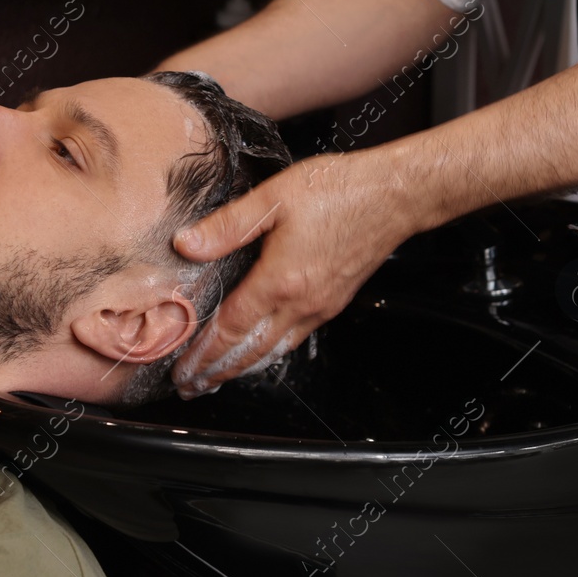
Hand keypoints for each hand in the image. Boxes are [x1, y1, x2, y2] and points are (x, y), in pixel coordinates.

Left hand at [169, 148, 418, 397]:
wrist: (395, 195)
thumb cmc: (339, 189)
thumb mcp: (274, 197)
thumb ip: (228, 225)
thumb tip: (186, 244)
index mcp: (280, 280)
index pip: (231, 328)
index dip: (203, 352)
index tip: (182, 370)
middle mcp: (301, 302)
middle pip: (251, 351)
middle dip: (218, 372)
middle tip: (191, 387)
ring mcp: (321, 305)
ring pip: (275, 350)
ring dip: (244, 368)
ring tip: (219, 379)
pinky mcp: (336, 301)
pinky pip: (297, 338)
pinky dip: (272, 353)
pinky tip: (264, 351)